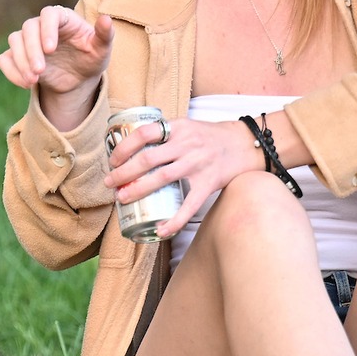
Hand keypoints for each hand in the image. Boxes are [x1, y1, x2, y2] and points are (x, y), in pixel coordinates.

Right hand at [0, 7, 114, 127]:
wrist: (77, 78)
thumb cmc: (91, 58)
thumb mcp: (101, 49)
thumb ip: (105, 34)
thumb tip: (107, 19)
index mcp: (62, 18)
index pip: (49, 14)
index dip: (47, 29)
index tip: (50, 49)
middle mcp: (41, 25)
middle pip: (28, 28)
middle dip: (31, 51)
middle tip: (40, 71)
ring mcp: (27, 40)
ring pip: (14, 41)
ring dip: (21, 61)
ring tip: (33, 80)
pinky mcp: (17, 55)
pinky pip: (5, 59)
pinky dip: (12, 71)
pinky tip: (26, 83)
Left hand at [104, 117, 264, 237]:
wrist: (246, 143)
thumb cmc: (210, 136)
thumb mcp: (187, 126)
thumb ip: (164, 134)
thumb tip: (131, 148)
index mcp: (179, 127)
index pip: (144, 133)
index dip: (124, 147)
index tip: (112, 159)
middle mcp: (187, 145)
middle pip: (148, 159)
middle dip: (123, 172)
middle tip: (109, 183)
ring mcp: (198, 165)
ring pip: (161, 179)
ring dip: (138, 190)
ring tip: (121, 198)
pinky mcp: (209, 183)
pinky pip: (189, 205)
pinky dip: (174, 220)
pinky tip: (160, 229)